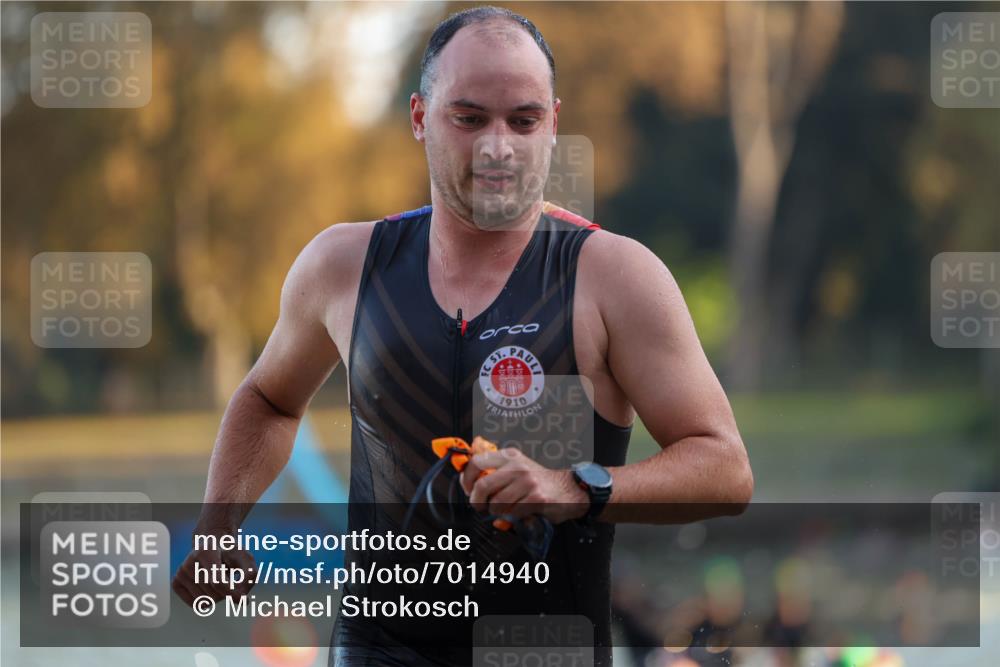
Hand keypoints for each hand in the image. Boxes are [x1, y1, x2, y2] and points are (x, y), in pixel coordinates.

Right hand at [171, 527, 255, 605]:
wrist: (211, 544)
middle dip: (227, 591)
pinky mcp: (175, 583)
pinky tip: (207, 584)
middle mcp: (189, 562)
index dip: (231, 593)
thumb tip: (241, 600)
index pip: (218, 581)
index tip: (245, 601)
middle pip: (214, 594)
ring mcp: (180, 573)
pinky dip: (206, 599)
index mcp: (206, 552)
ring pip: (206, 601)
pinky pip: (196, 605)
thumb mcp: (246, 559)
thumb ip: (250, 576)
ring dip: (217, 594)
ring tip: (216, 577)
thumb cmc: (231, 553)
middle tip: (227, 574)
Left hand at [460, 447, 589, 524]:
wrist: (569, 488)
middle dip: (477, 501)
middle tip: (480, 506)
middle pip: (482, 485)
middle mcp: (517, 466)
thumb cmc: (539, 481)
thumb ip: (496, 471)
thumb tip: (470, 482)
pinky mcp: (536, 498)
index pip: (477, 462)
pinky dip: (513, 516)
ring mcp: (527, 482)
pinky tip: (520, 512)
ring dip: (496, 512)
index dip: (466, 479)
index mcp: (509, 456)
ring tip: (504, 510)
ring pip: (497, 503)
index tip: (468, 489)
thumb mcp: (518, 467)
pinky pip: (513, 513)